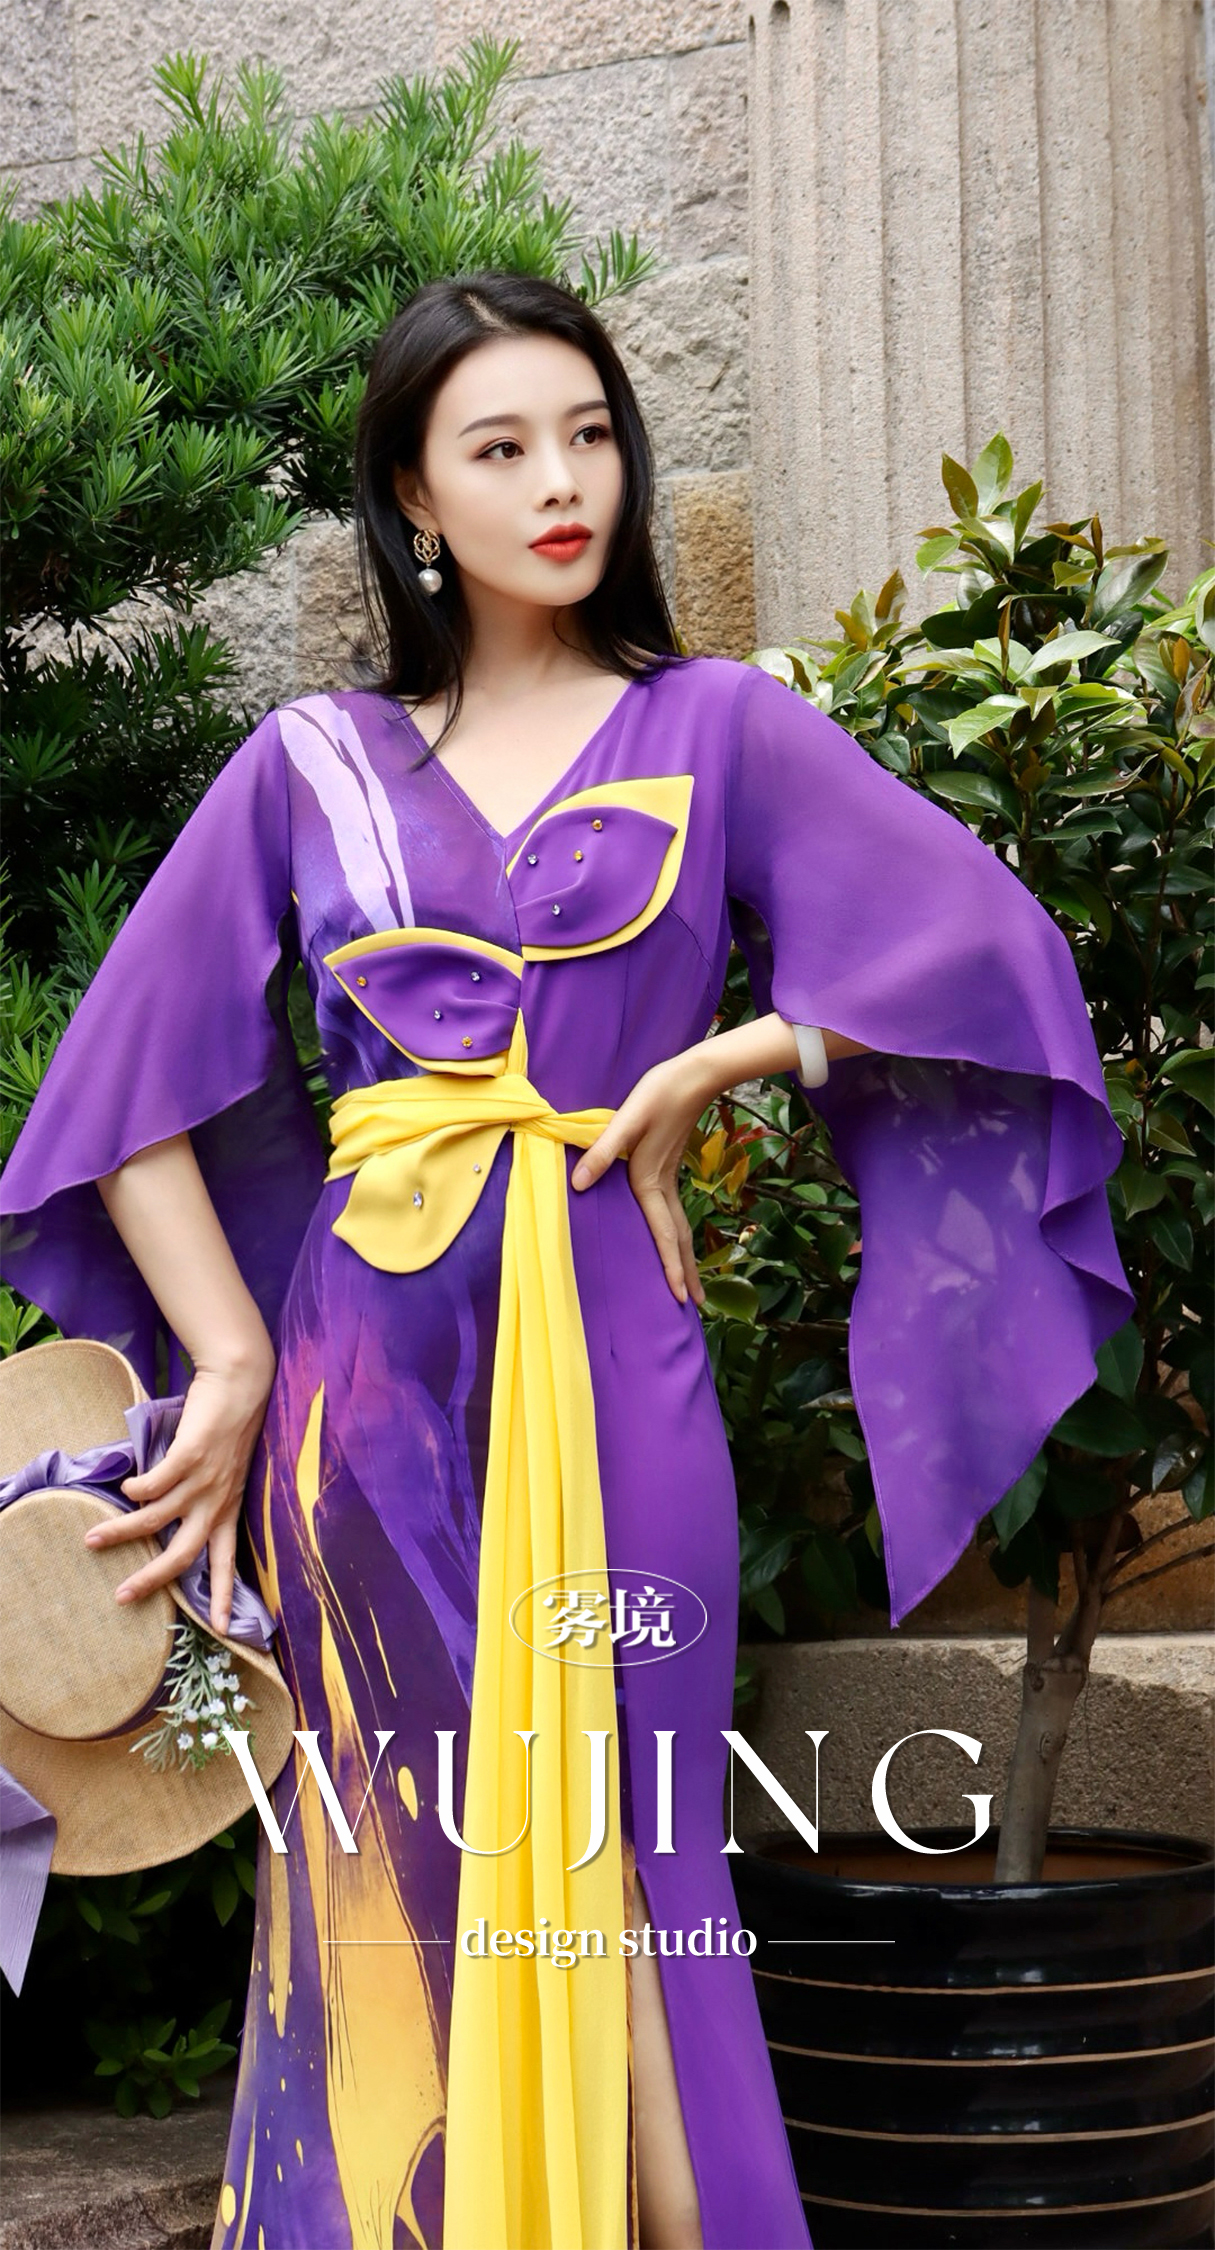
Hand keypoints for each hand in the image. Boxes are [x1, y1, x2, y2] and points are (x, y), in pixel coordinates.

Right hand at [81, 1356, 275, 1633]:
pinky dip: (136, 1488)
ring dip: (121, 1531)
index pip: (227, 1562)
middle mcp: (217, 1500)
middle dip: (153, 1578)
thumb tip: (166, 1511)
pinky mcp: (191, 1453)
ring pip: (157, 1517)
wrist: (242, 1383)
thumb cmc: (231, 1426)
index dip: (225, 1597)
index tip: (223, 1631)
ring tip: (92, 1539)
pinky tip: (124, 1488)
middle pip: (184, 1552)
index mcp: (229, 1509)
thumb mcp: (227, 1472)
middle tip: (122, 1596)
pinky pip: (157, 1480)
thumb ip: (206, 1495)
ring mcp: (204, 1478)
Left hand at [571, 1054, 708, 1307]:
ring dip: (684, 1256)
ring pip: (679, 1226)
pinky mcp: (669, 1166)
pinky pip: (674, 1212)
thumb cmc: (660, 1093)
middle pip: (678, 1238)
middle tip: (694, 1304)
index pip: (664, 1233)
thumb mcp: (626, 1120)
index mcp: (650, 1180)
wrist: (695, 1075)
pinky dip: (677, 1234)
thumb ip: (601, 1152)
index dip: (671, 1266)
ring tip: (690, 1282)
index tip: (679, 1296)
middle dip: (686, 1272)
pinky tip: (673, 1236)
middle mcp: (662, 1185)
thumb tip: (579, 1185)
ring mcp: (669, 1176)